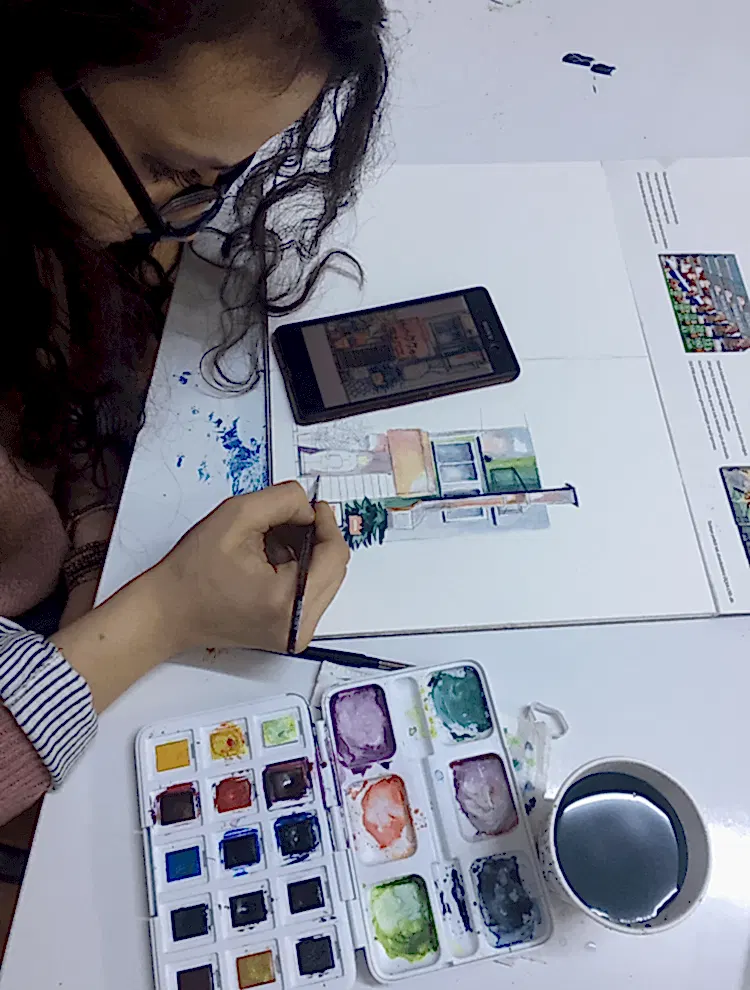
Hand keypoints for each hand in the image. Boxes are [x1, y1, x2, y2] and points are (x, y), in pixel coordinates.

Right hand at [149, 481, 348, 653]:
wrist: (167, 613)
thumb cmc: (192, 573)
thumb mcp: (237, 516)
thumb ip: (283, 501)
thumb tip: (308, 507)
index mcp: (288, 601)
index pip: (334, 554)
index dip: (326, 523)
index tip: (311, 506)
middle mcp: (299, 626)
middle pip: (334, 568)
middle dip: (315, 537)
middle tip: (287, 520)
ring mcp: (296, 633)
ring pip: (324, 578)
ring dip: (306, 553)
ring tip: (270, 542)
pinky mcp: (289, 633)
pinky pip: (310, 591)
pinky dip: (297, 570)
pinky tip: (269, 560)